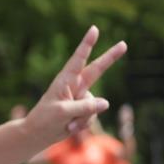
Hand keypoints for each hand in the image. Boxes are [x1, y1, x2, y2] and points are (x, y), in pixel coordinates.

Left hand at [24, 26, 125, 146]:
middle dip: (110, 57)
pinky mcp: (84, 110)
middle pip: (97, 69)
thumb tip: (106, 103)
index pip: (78, 60)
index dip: (87, 44)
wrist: (39, 135)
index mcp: (65, 80)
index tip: (94, 29)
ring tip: (67, 123)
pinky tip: (70, 128)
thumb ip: (84, 107)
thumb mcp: (62, 112)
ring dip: (83, 118)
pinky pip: (93, 116)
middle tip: (124, 44)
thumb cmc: (44, 119)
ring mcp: (81, 97)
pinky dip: (83, 124)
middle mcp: (75, 86)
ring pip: (95, 106)